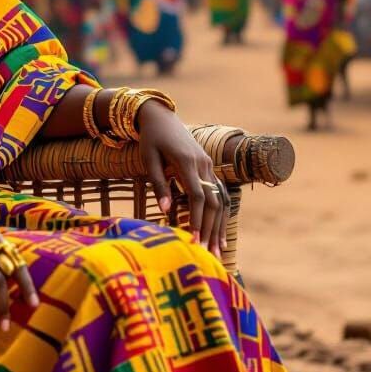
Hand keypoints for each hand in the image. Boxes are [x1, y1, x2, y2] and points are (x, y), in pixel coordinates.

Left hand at [138, 101, 229, 258]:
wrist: (161, 116)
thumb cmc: (150, 138)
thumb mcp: (149, 158)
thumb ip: (159, 184)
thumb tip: (166, 211)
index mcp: (186, 162)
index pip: (197, 196)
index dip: (195, 219)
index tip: (192, 240)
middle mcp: (203, 164)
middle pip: (213, 202)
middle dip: (210, 229)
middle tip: (208, 255)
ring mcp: (209, 165)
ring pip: (221, 200)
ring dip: (219, 226)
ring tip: (218, 251)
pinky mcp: (209, 167)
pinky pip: (220, 193)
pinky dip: (221, 214)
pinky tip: (220, 233)